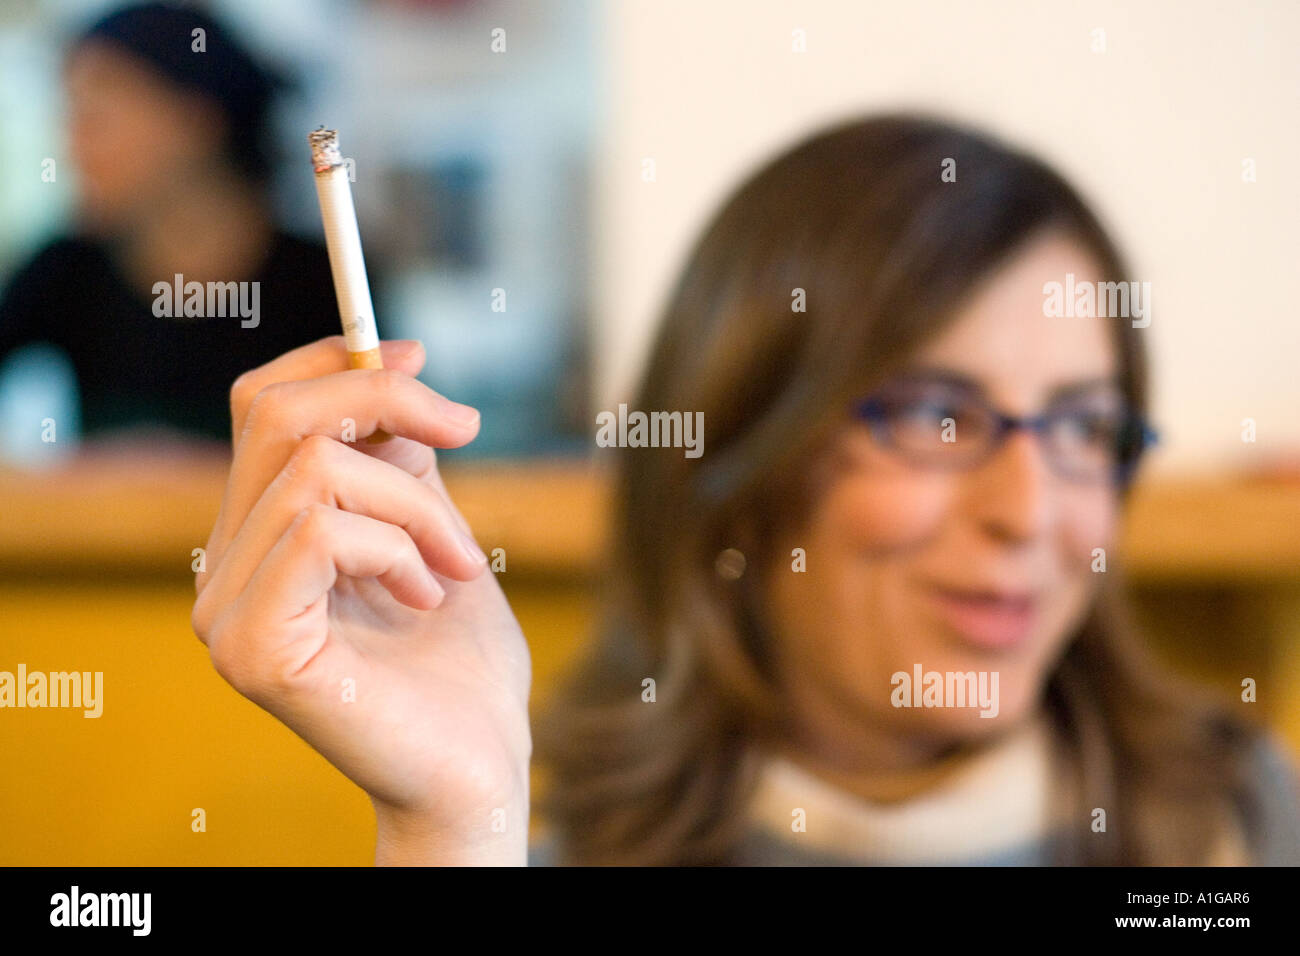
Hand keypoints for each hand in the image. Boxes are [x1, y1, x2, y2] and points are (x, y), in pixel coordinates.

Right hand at [191, 336, 530, 863]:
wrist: (481, 763)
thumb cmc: (463, 660)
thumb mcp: (435, 528)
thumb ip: (398, 458)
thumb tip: (389, 363)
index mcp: (260, 540)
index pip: (260, 410)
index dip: (333, 362)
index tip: (416, 354)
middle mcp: (224, 571)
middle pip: (275, 416)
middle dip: (382, 398)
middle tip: (466, 425)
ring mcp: (226, 612)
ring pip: (315, 473)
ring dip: (415, 505)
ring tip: (457, 564)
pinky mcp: (252, 648)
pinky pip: (321, 533)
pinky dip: (396, 546)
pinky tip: (426, 594)